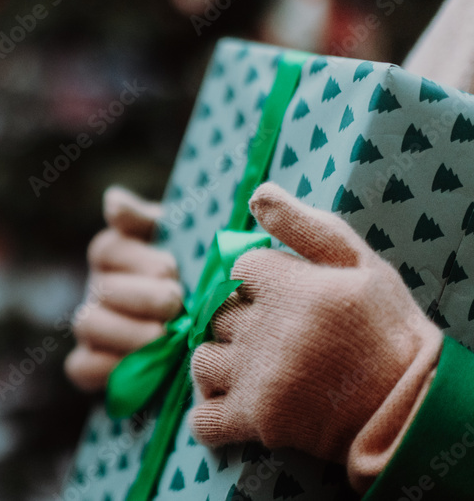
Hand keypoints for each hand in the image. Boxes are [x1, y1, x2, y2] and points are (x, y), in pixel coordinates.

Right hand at [64, 186, 182, 392]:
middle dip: (140, 296)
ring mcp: (92, 325)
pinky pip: (82, 367)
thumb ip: (145, 219)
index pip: (108, 249)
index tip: (171, 268)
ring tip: (163, 336)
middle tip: (175, 302)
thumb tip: (113, 201)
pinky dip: (107, 367)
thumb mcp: (177, 237)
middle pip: (101, 289)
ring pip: (88, 324)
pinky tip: (143, 366)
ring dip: (126, 331)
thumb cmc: (192, 271)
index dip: (137, 259)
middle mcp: (98, 287)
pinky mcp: (91, 362)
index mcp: (114, 252)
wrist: (203, 325)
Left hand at [190, 183, 442, 489]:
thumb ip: (304, 226)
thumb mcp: (360, 264)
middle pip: (217, 313)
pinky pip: (203, 420)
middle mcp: (267, 330)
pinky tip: (230, 406)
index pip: (238, 268)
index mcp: (290, 287)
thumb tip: (257, 193)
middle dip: (239, 322)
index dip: (258, 280)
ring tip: (251, 370)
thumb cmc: (388, 330)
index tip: (283, 296)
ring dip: (219, 365)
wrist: (413, 408)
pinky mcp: (257, 420)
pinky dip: (208, 417)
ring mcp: (258, 377)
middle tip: (274, 338)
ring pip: (202, 360)